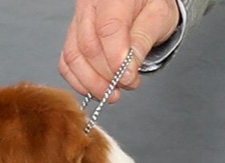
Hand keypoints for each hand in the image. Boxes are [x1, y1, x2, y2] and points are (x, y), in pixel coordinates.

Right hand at [59, 0, 178, 100]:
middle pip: (88, 46)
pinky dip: (78, 79)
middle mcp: (90, 3)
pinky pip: (66, 59)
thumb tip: (128, 68)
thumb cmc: (151, 2)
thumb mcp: (159, 16)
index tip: (128, 78)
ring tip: (111, 91)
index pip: (108, 29)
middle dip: (107, 75)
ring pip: (73, 55)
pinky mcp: (73, 32)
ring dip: (91, 82)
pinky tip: (94, 87)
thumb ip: (143, 39)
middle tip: (127, 84)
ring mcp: (78, 17)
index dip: (116, 60)